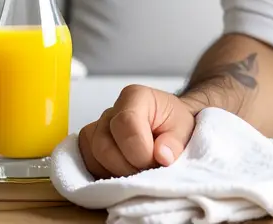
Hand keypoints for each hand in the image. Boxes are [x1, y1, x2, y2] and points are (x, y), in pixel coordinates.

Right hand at [78, 84, 198, 178]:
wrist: (165, 123)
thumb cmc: (172, 123)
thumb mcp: (184, 128)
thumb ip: (175, 142)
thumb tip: (162, 156)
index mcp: (135, 97)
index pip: (126, 124)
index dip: (140, 151)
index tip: (157, 162)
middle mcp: (111, 110)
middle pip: (104, 145)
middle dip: (129, 166)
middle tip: (149, 169)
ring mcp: (96, 128)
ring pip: (93, 158)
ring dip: (117, 173)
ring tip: (139, 170)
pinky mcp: (88, 145)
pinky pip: (87, 165)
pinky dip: (105, 174)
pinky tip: (124, 171)